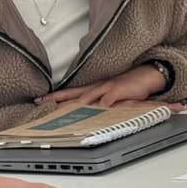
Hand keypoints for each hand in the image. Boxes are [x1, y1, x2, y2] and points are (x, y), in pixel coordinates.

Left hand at [39, 65, 184, 109]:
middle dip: (56, 98)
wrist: (147, 75)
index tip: (39, 100)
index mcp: (93, 89)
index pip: (70, 93)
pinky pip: (107, 100)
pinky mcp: (119, 91)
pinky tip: (93, 112)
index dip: (54, 97)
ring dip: (73, 103)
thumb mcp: (110, 95)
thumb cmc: (128, 86)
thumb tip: (84, 112)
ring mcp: (107, 88)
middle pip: (72, 93)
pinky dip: (100, 106)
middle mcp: (97, 87)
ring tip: (60, 110)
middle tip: (41, 102)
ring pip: (87, 96)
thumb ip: (98, 103)